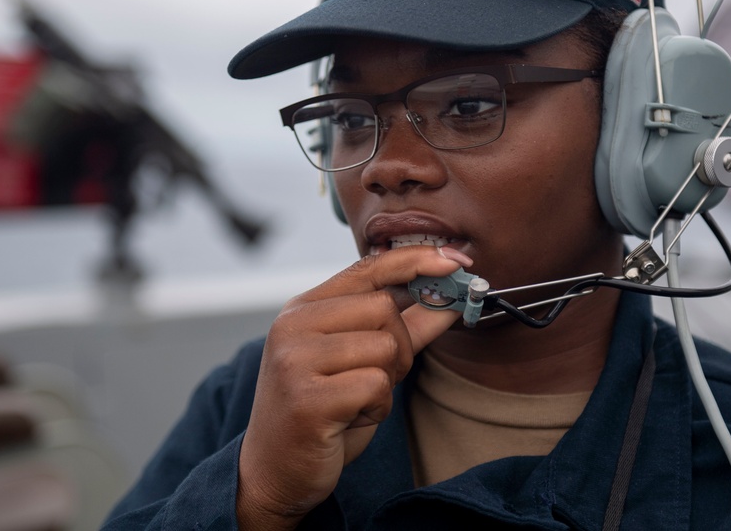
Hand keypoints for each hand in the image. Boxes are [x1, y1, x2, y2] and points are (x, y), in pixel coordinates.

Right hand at [236, 246, 469, 529]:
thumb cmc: (321, 413)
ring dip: (386, 382)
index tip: (457, 261)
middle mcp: (293, 325)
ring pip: (386, 347)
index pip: (367, 267)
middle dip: (398, 347)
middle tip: (372, 379)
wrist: (273, 471)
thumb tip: (449, 299)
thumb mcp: (361, 361)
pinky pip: (376, 386)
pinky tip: (349, 419)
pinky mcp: (306, 399)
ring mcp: (294, 359)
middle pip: (384, 308)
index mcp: (303, 308)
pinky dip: (376, 408)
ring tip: (354, 401)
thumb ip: (403, 327)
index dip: (415, 259)